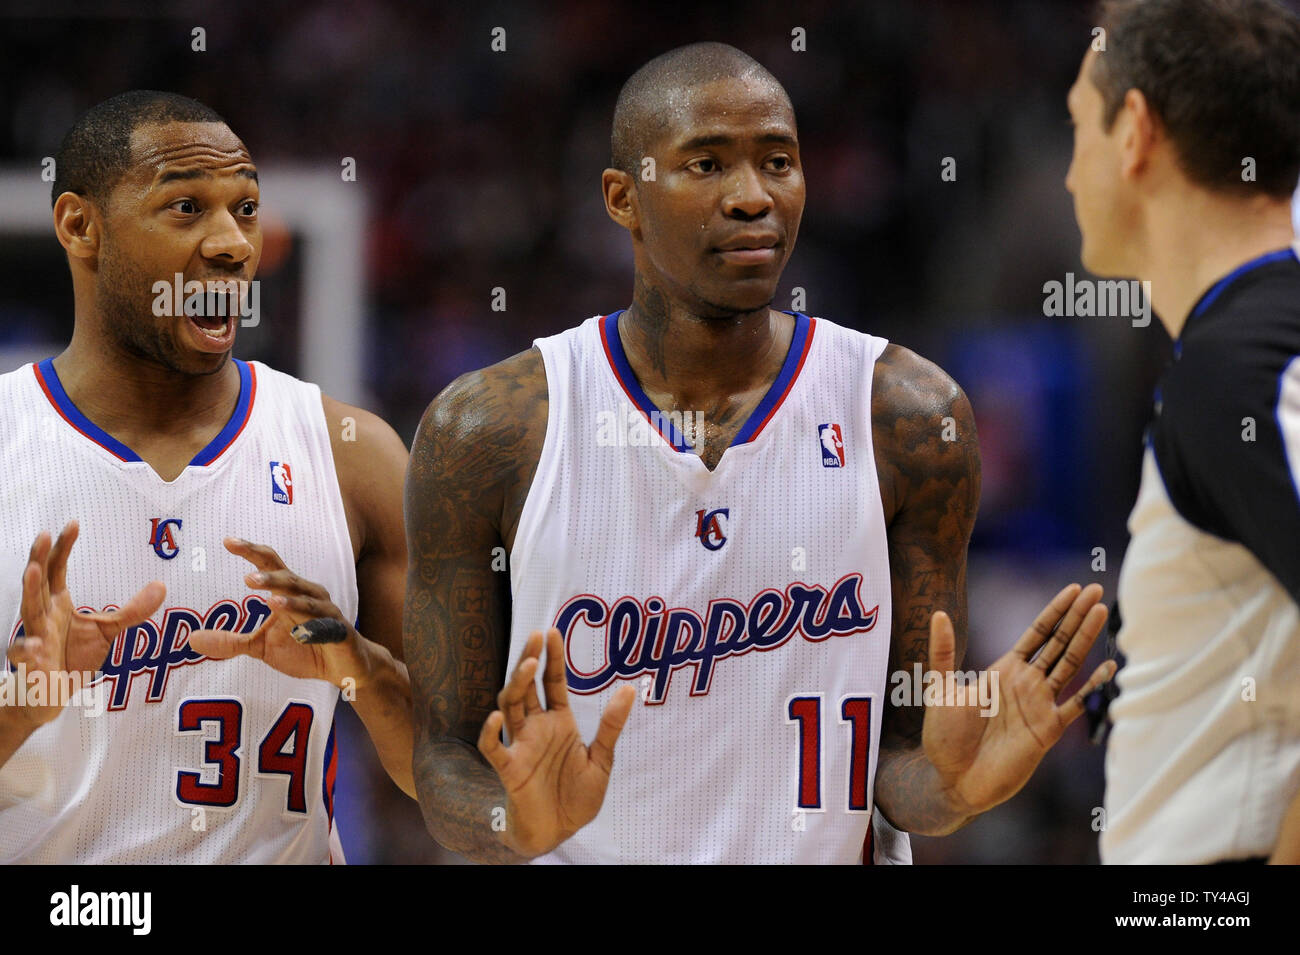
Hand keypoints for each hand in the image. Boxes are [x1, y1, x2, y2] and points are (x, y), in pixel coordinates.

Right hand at [9, 522, 164, 725]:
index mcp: (58, 604)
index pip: (57, 569)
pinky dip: (27, 650)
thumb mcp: (107, 630)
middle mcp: (43, 616)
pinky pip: (24, 655)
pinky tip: (35, 646)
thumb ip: (132, 610)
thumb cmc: (72, 657)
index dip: (63, 547)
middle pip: (38, 582)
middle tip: (43, 534)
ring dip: (29, 590)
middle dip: (38, 558)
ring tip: (31, 570)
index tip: (73, 523)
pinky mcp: (31, 665)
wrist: (50, 694)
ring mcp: (34, 638)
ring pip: (28, 611)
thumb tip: (162, 585)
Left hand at [186, 538, 367, 688]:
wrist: (345, 668)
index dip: (251, 552)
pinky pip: (326, 628)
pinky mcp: (340, 634)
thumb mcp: (262, 647)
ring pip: (307, 601)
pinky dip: (313, 627)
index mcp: (291, 592)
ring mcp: (327, 614)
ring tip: (269, 599)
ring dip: (288, 599)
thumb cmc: (305, 649)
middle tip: (247, 578)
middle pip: (288, 578)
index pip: (270, 565)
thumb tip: (192, 639)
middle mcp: (310, 596)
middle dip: (269, 576)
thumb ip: (231, 641)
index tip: (227, 541)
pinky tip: (300, 631)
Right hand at [477, 629, 635, 857]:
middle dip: (530, 660)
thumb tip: (630, 689)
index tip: (553, 631)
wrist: (560, 832)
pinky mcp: (509, 769)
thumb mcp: (602, 759)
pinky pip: (493, 747)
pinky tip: (497, 717)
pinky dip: (491, 732)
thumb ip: (611, 725)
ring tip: (528, 665)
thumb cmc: (577, 796)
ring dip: (517, 685)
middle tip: (537, 635)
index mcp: (559, 722)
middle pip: (528, 687)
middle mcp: (536, 728)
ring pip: (510, 707)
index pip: (552, 682)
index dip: (553, 657)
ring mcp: (521, 746)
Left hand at [922, 583, 1115, 817]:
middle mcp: (1026, 683)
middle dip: (1077, 616)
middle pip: (1059, 642)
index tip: (1074, 589)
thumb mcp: (940, 688)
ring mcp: (1040, 705)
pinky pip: (1075, 704)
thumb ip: (941, 652)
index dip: (1056, 611)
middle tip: (1097, 589)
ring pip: (1070, 665)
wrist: (952, 780)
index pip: (1037, 633)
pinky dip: (1091, 686)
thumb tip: (938, 613)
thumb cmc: (943, 737)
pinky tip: (1108, 667)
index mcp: (1003, 670)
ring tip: (1102, 613)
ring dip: (1086, 639)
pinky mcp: (1048, 730)